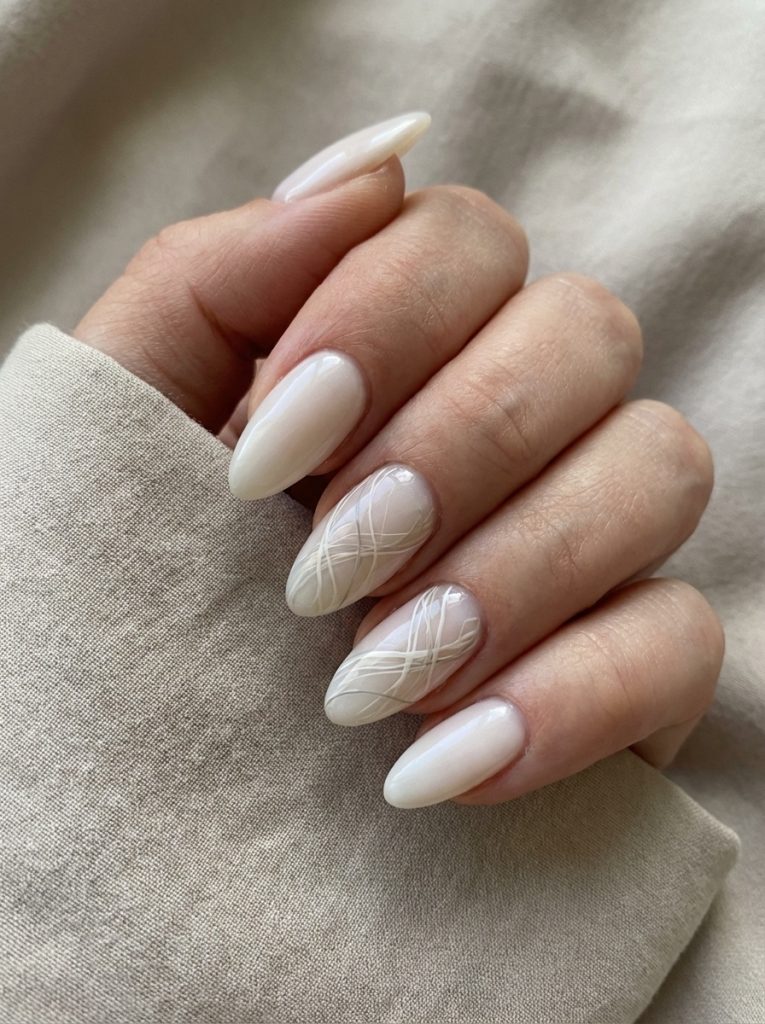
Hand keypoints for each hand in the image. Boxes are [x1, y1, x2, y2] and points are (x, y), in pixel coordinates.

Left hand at [75, 114, 721, 808]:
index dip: (380, 324)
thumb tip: (373, 165)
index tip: (267, 457)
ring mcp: (591, 535)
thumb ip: (219, 274)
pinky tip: (439, 762)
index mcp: (400, 343)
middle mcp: (516, 415)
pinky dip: (570, 698)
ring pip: (661, 467)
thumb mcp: (131, 421)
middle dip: (454, 448)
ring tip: (369, 677)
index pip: (466, 240)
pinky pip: (684, 638)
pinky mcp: (635, 662)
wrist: (158, 775)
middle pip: (585, 334)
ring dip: (511, 572)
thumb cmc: (137, 579)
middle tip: (322, 574)